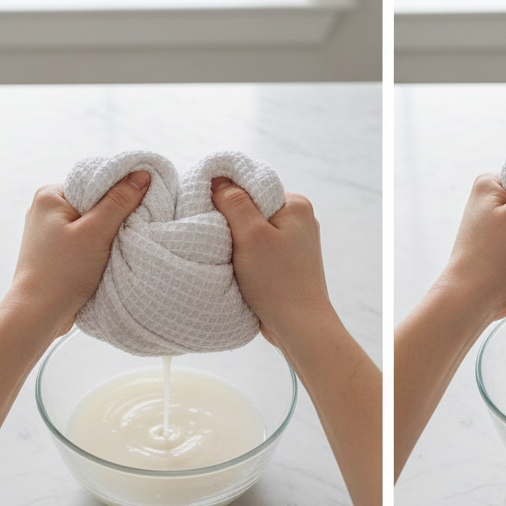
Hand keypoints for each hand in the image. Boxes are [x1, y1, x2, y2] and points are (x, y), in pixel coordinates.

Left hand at [5, 171, 149, 341]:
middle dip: (113, 217)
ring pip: (90, 224)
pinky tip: (104, 260)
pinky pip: (83, 241)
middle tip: (129, 231)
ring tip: (114, 249)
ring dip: (106, 236)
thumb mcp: (97, 232)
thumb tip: (142, 175)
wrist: (38, 314)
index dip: (120, 192)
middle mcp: (45, 209)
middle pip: (94, 203)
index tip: (139, 206)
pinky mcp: (54, 251)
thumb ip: (120, 202)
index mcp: (50, 195)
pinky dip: (97, 248)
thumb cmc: (62, 273)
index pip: (95, 181)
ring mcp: (48, 231)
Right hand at [210, 178, 333, 350]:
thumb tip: (218, 179)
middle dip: (231, 221)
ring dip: (236, 242)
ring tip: (226, 256)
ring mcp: (294, 243)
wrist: (299, 327)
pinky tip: (236, 268)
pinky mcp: (287, 263)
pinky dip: (244, 257)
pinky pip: (258, 250)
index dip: (227, 196)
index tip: (207, 211)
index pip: (252, 186)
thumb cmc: (277, 281)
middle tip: (215, 237)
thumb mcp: (249, 235)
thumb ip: (233, 203)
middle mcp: (299, 220)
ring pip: (253, 231)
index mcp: (296, 205)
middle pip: (251, 208)